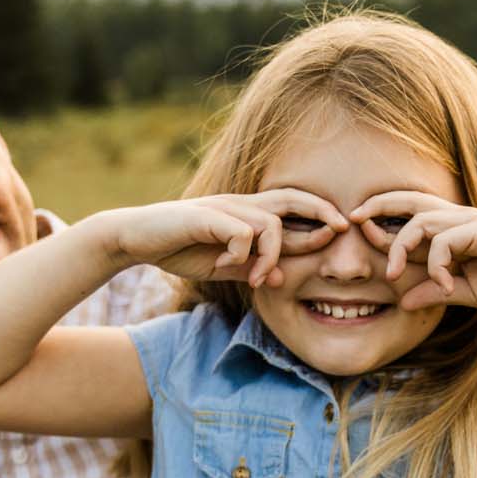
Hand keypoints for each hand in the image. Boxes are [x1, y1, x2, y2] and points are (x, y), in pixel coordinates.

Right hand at [96, 189, 347, 284]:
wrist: (136, 237)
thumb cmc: (179, 248)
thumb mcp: (222, 265)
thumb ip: (250, 268)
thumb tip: (279, 279)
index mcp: (247, 214)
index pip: (293, 208)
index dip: (320, 218)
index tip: (338, 235)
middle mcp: (240, 205)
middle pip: (291, 198)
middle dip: (321, 211)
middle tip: (340, 230)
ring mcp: (224, 210)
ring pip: (269, 223)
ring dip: (272, 254)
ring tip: (258, 278)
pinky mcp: (206, 218)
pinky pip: (240, 232)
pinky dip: (241, 253)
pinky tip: (227, 267)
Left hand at [351, 191, 476, 311]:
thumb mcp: (468, 292)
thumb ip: (437, 292)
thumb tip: (403, 301)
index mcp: (454, 229)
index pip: (410, 215)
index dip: (382, 222)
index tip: (359, 236)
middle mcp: (459, 218)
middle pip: (409, 201)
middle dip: (377, 207)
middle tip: (353, 223)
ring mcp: (472, 221)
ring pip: (421, 220)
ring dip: (400, 246)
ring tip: (393, 273)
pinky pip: (446, 240)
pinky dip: (437, 264)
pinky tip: (445, 285)